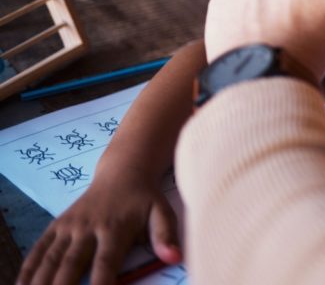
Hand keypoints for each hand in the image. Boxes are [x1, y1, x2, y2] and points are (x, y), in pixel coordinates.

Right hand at [17, 173, 179, 284]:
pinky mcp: (57, 225)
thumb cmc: (145, 199)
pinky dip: (29, 268)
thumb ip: (166, 235)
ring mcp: (69, 227)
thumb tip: (174, 257)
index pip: (105, 262)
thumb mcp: (162, 212)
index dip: (101, 283)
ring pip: (50, 259)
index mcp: (115, 228)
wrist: (123, 172)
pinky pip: (39, 249)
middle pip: (70, 265)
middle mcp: (88, 228)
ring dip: (40, 281)